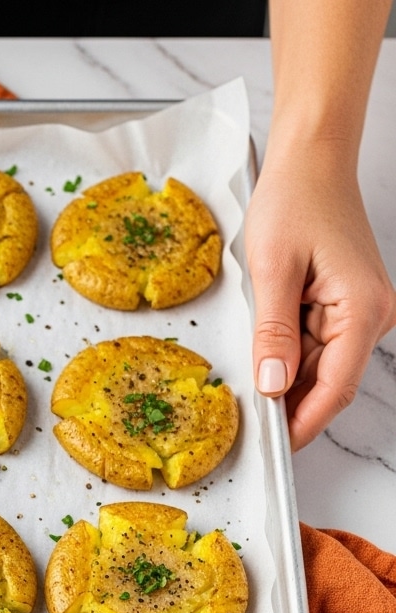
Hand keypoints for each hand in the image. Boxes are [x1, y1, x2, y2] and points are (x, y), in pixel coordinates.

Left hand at [245, 145, 395, 450]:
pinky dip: (287, 361)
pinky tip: (260, 369)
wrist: (309, 162)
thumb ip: (274, 332)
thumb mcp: (273, 270)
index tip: (275, 448)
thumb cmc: (294, 201)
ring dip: (285, 386)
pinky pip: (314, 348)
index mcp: (362, 309)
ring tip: (244, 404)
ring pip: (319, 369)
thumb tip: (273, 386)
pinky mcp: (341, 307)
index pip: (336, 386)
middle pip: (329, 383)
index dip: (303, 422)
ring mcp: (358, 313)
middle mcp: (370, 315)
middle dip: (290, 409)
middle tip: (247, 433)